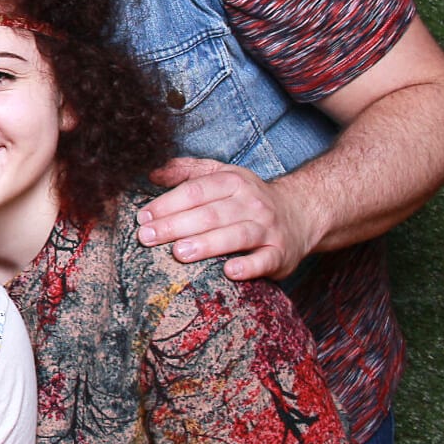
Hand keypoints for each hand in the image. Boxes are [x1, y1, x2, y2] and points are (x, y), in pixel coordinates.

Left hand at [139, 157, 317, 280]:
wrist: (300, 213)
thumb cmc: (247, 198)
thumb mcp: (221, 174)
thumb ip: (186, 171)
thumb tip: (152, 174)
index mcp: (233, 181)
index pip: (195, 191)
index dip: (167, 203)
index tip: (143, 217)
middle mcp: (251, 203)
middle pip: (210, 214)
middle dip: (175, 225)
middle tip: (147, 237)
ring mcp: (268, 228)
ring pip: (236, 235)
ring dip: (206, 244)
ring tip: (179, 253)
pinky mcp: (280, 253)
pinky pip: (264, 260)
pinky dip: (248, 267)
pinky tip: (229, 271)